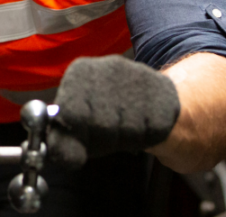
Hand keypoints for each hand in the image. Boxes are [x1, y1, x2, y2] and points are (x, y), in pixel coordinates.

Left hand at [47, 55, 179, 167]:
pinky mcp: (162, 89)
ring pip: (129, 128)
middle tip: (107, 134)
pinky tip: (142, 124)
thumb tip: (68, 159)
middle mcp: (108, 66)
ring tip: (124, 128)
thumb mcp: (76, 126)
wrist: (146, 96)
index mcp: (80, 71)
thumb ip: (64, 142)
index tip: (84, 135)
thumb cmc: (102, 113)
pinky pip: (152, 129)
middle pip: (102, 124)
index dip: (78, 134)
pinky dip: (147, 136)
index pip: (72, 113)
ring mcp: (138, 75)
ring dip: (126, 139)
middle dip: (104, 139)